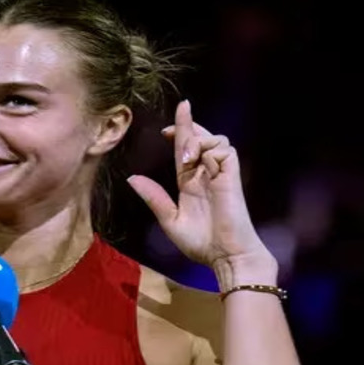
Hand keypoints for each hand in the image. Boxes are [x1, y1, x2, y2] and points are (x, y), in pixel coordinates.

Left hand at [126, 100, 270, 269]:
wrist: (225, 256)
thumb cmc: (201, 243)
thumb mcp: (170, 220)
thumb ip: (154, 198)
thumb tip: (132, 178)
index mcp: (190, 183)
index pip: (185, 150)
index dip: (179, 133)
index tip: (166, 127)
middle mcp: (206, 175)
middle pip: (200, 138)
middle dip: (189, 123)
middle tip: (182, 108)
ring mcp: (221, 174)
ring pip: (215, 140)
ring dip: (198, 140)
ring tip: (185, 157)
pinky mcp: (232, 177)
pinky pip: (225, 150)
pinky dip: (211, 148)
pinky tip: (197, 161)